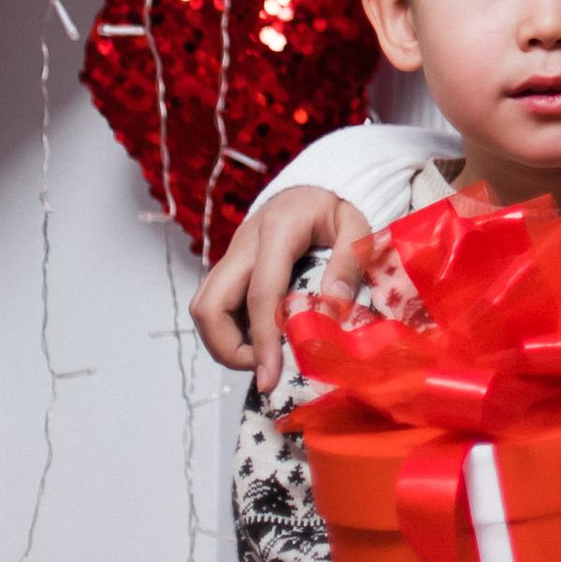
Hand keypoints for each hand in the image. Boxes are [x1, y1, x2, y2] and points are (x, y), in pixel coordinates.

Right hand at [190, 188, 374, 390]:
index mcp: (277, 232)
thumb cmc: (338, 206)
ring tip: (263, 355)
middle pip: (208, 305)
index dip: (262, 341)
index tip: (270, 377)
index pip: (259, 295)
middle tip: (263, 367)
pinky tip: (261, 338)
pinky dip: (229, 329)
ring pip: (203, 307)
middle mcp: (243, 244)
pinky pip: (214, 304)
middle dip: (227, 348)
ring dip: (224, 341)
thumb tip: (334, 307)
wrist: (316, 183)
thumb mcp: (357, 224)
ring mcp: (232, 255)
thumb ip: (349, 261)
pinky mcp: (231, 266)